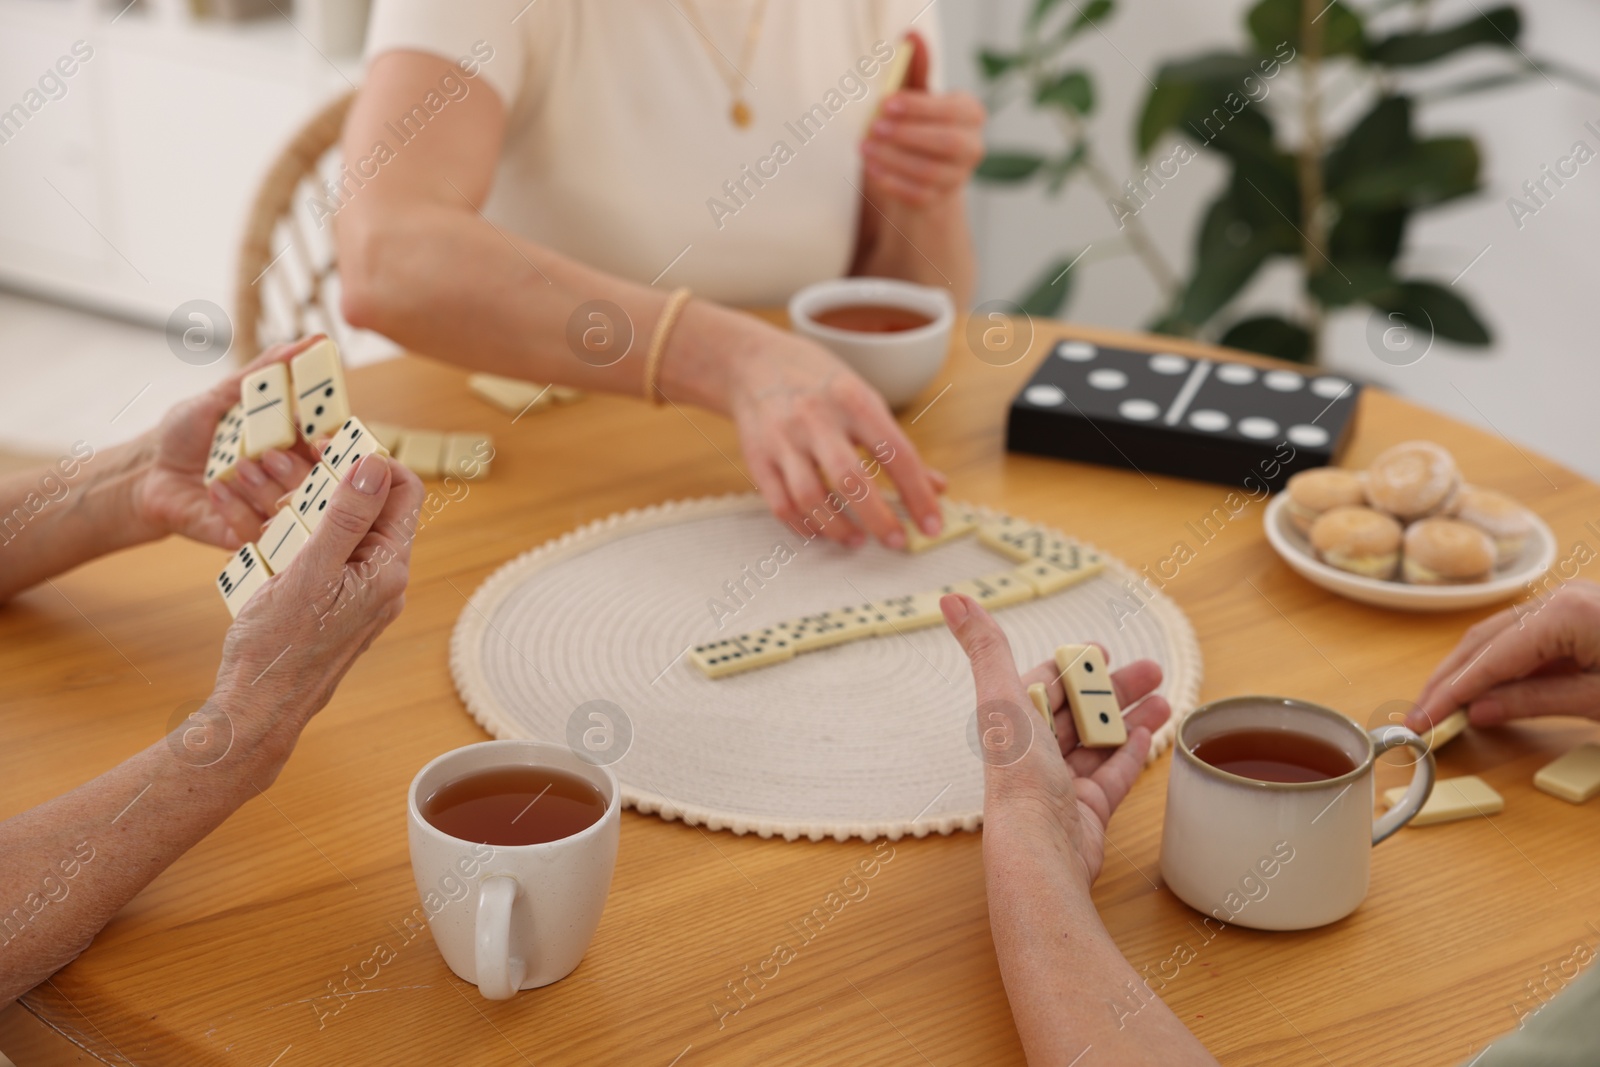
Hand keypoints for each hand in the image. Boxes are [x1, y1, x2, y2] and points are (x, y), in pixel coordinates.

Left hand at [130, 338, 322, 549]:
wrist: (145, 475)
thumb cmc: (184, 434)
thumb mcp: (222, 396)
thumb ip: (266, 372)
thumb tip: (311, 340)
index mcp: (293, 444)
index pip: (330, 443)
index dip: (332, 440)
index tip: (321, 434)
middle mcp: (290, 478)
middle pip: (319, 479)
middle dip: (298, 466)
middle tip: (270, 452)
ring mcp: (271, 509)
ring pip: (292, 506)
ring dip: (264, 484)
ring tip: (234, 468)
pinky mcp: (250, 537)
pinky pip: (260, 531)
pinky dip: (237, 508)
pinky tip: (214, 490)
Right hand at [213, 454, 423, 742]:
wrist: (258, 709)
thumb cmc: (280, 647)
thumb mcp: (311, 571)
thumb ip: (346, 516)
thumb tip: (375, 464)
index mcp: (388, 568)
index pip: (403, 491)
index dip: (371, 459)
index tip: (328, 443)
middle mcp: (384, 579)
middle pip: (371, 506)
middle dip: (330, 477)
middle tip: (283, 460)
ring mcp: (360, 593)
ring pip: (341, 529)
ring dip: (306, 503)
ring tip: (260, 484)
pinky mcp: (333, 603)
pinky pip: (322, 554)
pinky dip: (295, 533)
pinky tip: (259, 526)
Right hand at [725, 327, 945, 548]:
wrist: (754, 362)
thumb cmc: (821, 385)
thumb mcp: (865, 400)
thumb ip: (897, 445)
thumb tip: (936, 487)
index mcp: (853, 401)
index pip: (895, 453)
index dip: (917, 494)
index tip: (931, 526)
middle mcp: (816, 419)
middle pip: (850, 480)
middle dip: (878, 518)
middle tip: (896, 542)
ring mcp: (782, 440)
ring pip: (810, 498)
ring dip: (838, 528)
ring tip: (857, 540)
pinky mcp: (757, 459)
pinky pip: (780, 505)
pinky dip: (805, 526)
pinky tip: (822, 531)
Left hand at [861, 33, 984, 208]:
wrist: (921, 168)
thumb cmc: (919, 123)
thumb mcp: (917, 94)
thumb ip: (915, 67)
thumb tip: (911, 36)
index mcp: (970, 113)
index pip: (952, 110)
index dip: (919, 107)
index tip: (886, 103)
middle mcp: (972, 146)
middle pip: (947, 143)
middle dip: (907, 134)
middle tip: (874, 126)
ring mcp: (958, 177)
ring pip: (929, 172)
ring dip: (893, 159)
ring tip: (865, 147)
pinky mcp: (939, 200)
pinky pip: (917, 196)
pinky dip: (892, 183)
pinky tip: (872, 169)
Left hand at [943, 594, 1170, 886]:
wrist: (1041, 846)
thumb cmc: (1019, 773)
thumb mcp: (1003, 696)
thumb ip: (985, 646)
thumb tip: (952, 597)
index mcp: (1011, 722)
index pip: (1043, 684)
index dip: (1070, 665)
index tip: (1102, 649)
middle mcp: (1033, 752)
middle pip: (1077, 711)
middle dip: (1113, 689)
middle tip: (1153, 670)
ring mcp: (1061, 783)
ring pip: (1099, 741)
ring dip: (1130, 718)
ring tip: (1165, 699)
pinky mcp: (1087, 810)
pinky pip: (1113, 776)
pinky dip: (1131, 754)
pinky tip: (1151, 736)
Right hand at [1406, 580, 1599, 732]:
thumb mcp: (1597, 700)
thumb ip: (1534, 702)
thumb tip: (1477, 712)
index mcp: (1567, 613)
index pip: (1489, 658)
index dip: (1450, 693)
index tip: (1422, 720)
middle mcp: (1560, 598)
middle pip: (1482, 639)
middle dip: (1447, 680)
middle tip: (1420, 715)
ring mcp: (1566, 602)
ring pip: (1497, 637)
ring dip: (1467, 672)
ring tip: (1442, 707)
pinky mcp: (1572, 614)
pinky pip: (1522, 640)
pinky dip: (1498, 667)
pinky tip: (1482, 692)